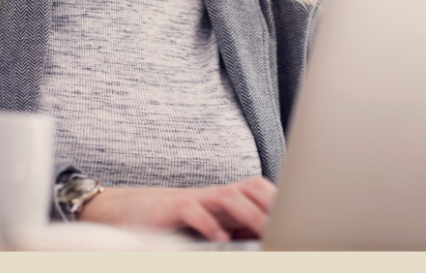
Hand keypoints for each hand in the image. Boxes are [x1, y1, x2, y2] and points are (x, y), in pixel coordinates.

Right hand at [76, 176, 276, 241]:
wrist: (129, 209)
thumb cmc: (176, 220)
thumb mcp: (210, 223)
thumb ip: (235, 227)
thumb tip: (264, 236)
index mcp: (225, 197)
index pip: (258, 187)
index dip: (278, 197)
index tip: (296, 214)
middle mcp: (212, 194)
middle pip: (249, 187)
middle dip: (269, 204)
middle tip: (286, 224)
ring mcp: (192, 198)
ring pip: (226, 196)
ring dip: (247, 213)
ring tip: (263, 229)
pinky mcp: (170, 208)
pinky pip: (192, 210)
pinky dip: (208, 223)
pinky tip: (220, 238)